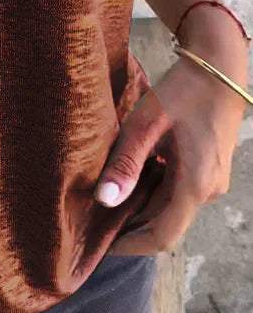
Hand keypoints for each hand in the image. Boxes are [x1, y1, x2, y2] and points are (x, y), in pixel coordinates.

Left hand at [95, 33, 247, 255]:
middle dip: (130, 227)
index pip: (161, 237)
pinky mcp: (208, 170)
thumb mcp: (146, 125)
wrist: (219, 66)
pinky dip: (152, 192)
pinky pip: (178, 193)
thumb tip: (104, 200)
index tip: (99, 246)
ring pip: (171, 208)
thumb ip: (125, 163)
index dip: (129, 245)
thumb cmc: (183, 91)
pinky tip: (128, 179)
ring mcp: (212, 181)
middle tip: (93, 222)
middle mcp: (208, 191)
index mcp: (196, 185)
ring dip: (140, 208)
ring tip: (104, 200)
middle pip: (165, 224)